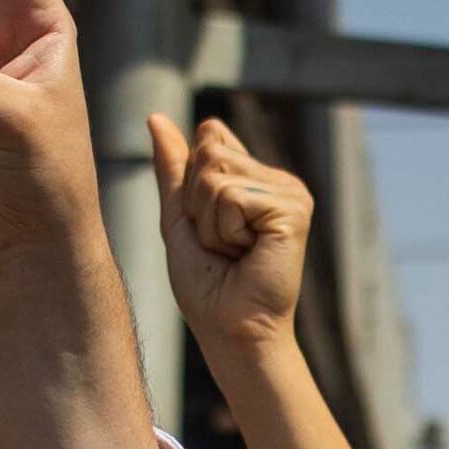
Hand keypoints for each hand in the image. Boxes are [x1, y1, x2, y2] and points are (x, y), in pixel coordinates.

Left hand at [149, 114, 313, 354]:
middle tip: (222, 245)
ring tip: (234, 252)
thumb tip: (156, 118)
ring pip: (217, 175)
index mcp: (257, 177)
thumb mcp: (180, 216)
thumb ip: (172, 168)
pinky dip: (225, 231)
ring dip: (210, 222)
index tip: (210, 227)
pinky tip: (248, 254)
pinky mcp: (293, 210)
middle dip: (199, 204)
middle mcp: (278, 180)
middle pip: (209, 153)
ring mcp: (290, 193)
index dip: (192, 186)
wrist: (230, 330)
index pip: (209, 138)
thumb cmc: (206, 285)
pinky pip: (231, 196)